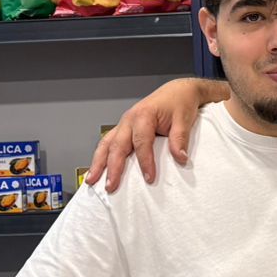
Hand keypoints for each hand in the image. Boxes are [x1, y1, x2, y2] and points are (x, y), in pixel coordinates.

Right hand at [90, 79, 221, 191]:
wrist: (178, 90)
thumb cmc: (179, 102)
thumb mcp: (184, 119)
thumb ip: (180, 139)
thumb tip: (181, 158)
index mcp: (144, 115)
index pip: (142, 142)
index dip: (145, 162)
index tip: (149, 178)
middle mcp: (129, 119)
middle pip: (117, 145)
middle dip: (112, 167)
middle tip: (111, 186)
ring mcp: (124, 123)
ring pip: (106, 143)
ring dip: (98, 162)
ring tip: (92, 180)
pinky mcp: (123, 128)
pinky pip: (108, 142)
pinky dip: (101, 156)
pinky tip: (97, 169)